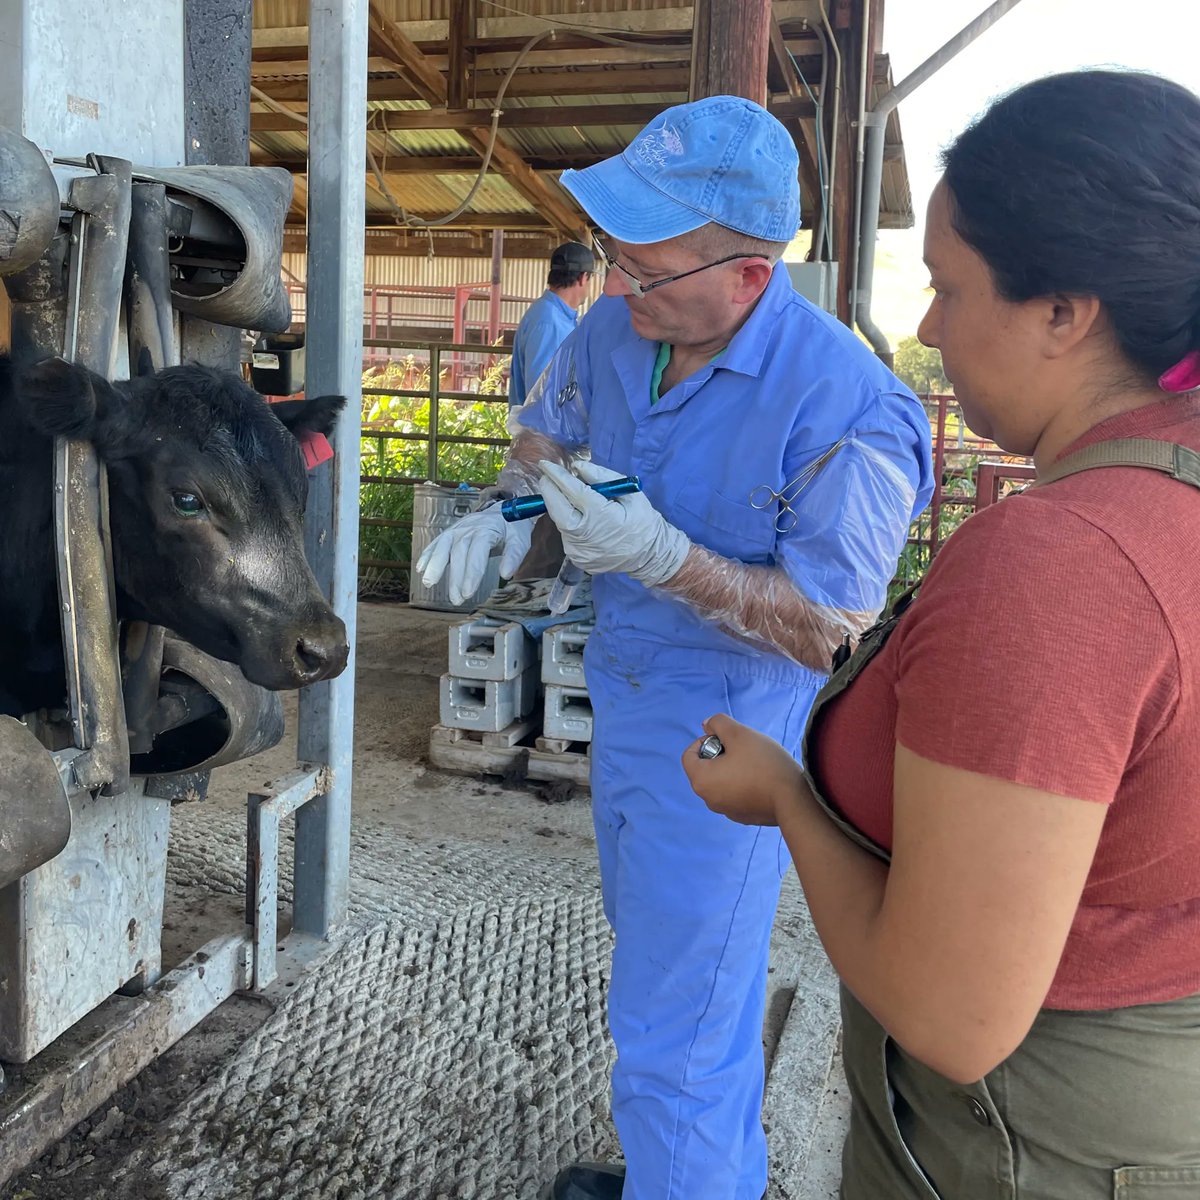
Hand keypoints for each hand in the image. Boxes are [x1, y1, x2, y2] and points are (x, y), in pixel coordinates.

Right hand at [414, 504, 532, 605]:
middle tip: (456, 599)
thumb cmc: (512, 529)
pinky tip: (421, 568)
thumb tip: (506, 575)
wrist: (503, 511)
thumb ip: (514, 557)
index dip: (472, 573)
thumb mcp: (520, 541)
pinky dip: (427, 555)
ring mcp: (457, 529)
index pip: (477, 552)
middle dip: (455, 577)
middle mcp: (469, 528)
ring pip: (443, 547)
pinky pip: (436, 543)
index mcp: (487, 530)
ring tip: (429, 583)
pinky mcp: (450, 533)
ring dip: (434, 565)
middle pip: (459, 553)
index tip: (468, 592)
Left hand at [537, 459, 689, 585]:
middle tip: (548, 477)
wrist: (651, 557)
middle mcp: (584, 534)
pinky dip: (570, 523)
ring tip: (573, 499)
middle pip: (556, 508)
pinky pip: (567, 535)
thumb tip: (578, 467)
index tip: (545, 464)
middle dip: (549, 490)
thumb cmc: (644, 521)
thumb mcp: (630, 494)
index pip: (571, 490)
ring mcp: (578, 550)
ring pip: (560, 522)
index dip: (556, 476)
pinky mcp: (577, 559)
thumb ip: (602, 477)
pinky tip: (582, 520)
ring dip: (562, 507)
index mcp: (600, 515)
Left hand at [682, 713, 805, 825]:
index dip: (704, 741)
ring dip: (731, 769)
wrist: (793, 799)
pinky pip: (735, 795)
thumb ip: (718, 724)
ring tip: (754, 763)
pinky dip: (742, 785)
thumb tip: (706, 725)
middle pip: (705, 769)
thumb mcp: (739, 733)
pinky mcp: (742, 817)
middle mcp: (708, 799)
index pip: (689, 755)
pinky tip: (762, 780)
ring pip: (721, 782)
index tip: (726, 739)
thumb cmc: (763, 763)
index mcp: (701, 781)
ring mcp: (725, 811)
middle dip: (719, 755)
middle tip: (742, 749)